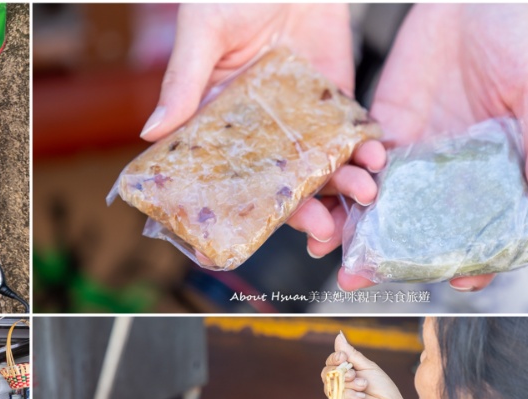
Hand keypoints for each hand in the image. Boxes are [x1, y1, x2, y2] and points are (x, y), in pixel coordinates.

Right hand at [145, 3, 385, 250]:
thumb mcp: (202, 31)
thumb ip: (183, 81)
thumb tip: (150, 134)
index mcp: (217, 117)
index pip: (225, 175)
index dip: (237, 210)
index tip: (246, 239)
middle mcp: (259, 126)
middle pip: (279, 183)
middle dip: (302, 211)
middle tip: (322, 230)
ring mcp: (300, 114)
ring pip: (320, 166)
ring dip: (341, 187)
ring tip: (362, 193)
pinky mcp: (336, 94)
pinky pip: (352, 133)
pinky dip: (366, 150)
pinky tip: (377, 159)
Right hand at [322, 333, 413, 398]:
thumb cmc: (382, 388)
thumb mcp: (367, 366)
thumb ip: (351, 353)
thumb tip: (339, 335)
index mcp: (346, 372)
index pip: (331, 362)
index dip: (334, 358)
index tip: (343, 357)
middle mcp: (340, 383)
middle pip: (326, 372)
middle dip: (341, 371)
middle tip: (354, 374)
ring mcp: (338, 395)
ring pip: (331, 383)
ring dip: (349, 383)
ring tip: (363, 386)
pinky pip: (335, 396)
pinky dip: (350, 394)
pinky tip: (361, 398)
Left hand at [342, 3, 527, 292]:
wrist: (481, 2)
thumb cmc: (522, 45)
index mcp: (489, 176)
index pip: (477, 230)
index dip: (468, 260)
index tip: (456, 283)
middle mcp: (445, 174)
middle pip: (414, 226)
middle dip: (384, 256)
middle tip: (356, 279)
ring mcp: (411, 152)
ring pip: (378, 200)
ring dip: (350, 225)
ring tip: (327, 246)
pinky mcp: (383, 125)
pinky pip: (356, 159)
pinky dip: (337, 181)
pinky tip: (320, 199)